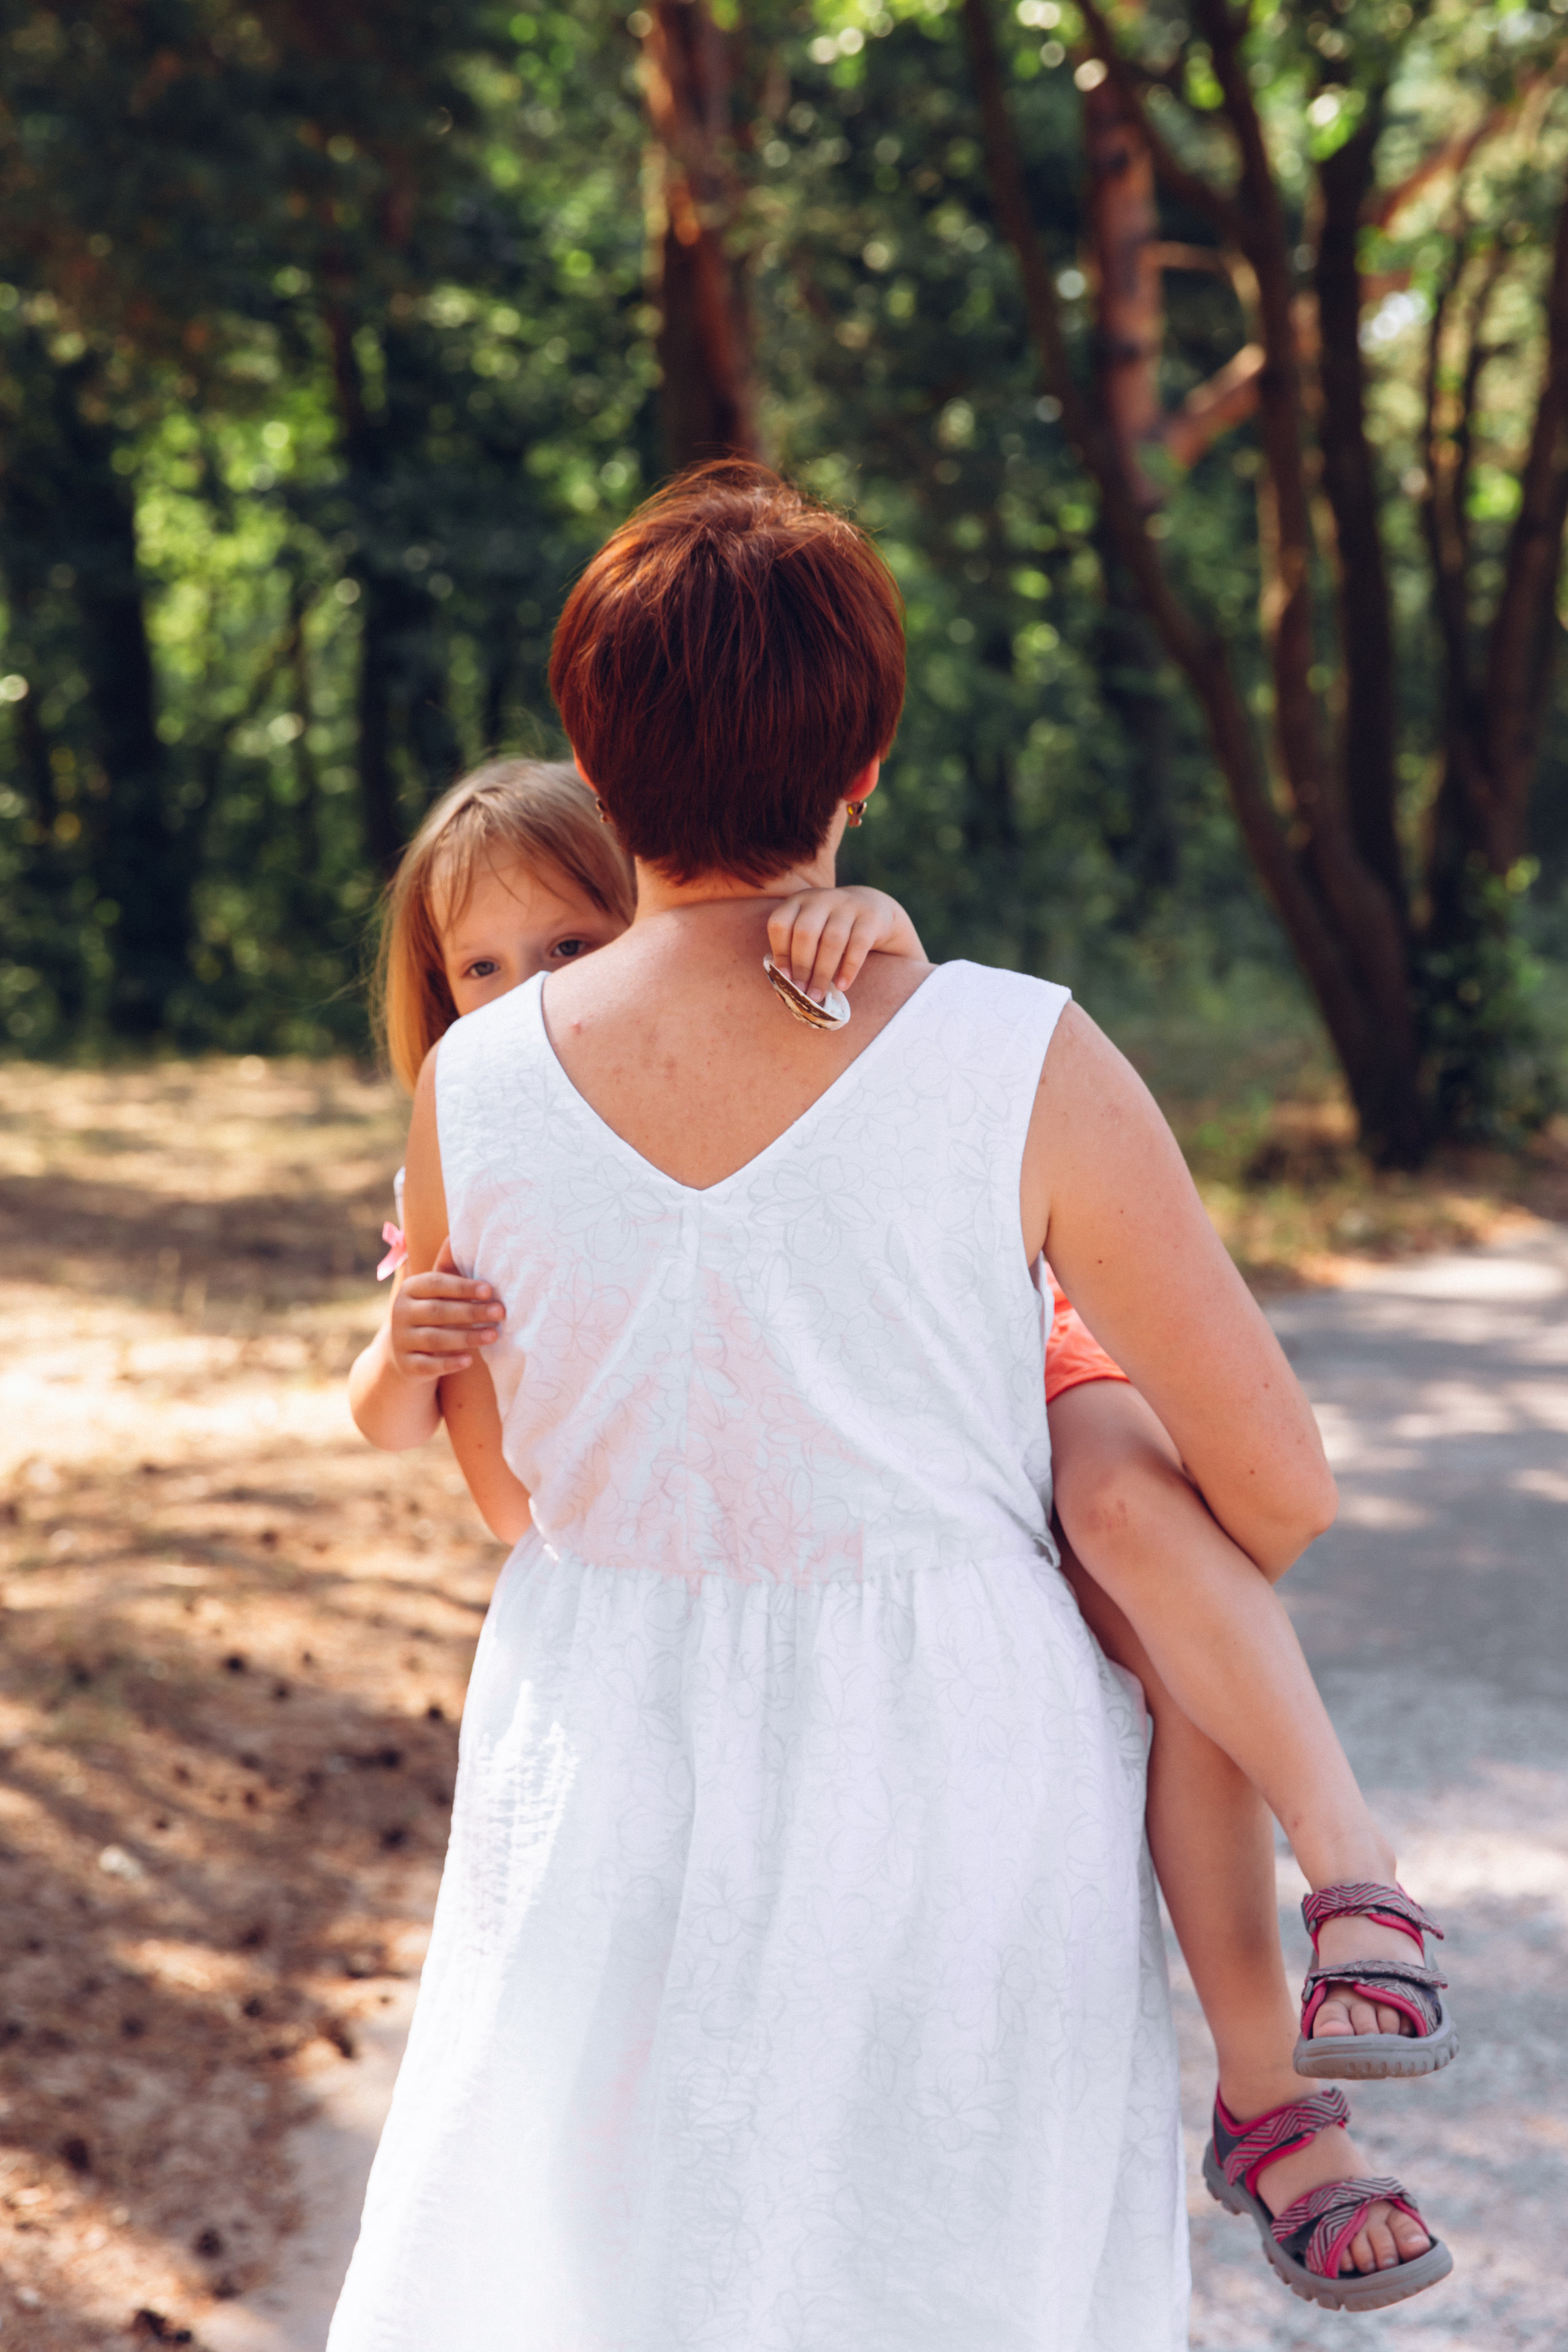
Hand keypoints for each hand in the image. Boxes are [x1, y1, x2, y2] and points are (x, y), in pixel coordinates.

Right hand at [389, 1239, 503, 1379]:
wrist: (405, 1353)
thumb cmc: (431, 1313)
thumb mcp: (437, 1291)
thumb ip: (448, 1266)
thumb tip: (458, 1233)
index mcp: (410, 1289)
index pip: (436, 1284)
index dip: (462, 1287)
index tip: (489, 1290)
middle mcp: (400, 1313)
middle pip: (437, 1311)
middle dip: (471, 1312)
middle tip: (501, 1312)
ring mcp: (401, 1340)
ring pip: (435, 1339)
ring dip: (466, 1337)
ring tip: (494, 1335)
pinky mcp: (406, 1365)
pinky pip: (428, 1365)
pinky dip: (448, 1363)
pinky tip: (469, 1361)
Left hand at [766, 886, 923, 1003]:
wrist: (872, 908)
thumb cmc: (831, 928)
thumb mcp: (811, 933)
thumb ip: (795, 955)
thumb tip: (783, 993)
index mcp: (798, 901)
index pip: (780, 924)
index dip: (780, 953)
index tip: (784, 978)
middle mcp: (820, 899)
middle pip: (805, 933)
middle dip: (801, 967)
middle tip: (801, 993)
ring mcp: (846, 905)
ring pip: (831, 941)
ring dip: (822, 973)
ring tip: (817, 995)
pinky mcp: (869, 917)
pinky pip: (858, 945)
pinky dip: (848, 968)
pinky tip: (841, 985)